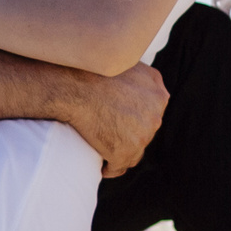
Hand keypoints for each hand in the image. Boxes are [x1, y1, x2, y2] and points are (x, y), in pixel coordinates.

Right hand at [65, 62, 167, 177]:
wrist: (72, 87)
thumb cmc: (91, 72)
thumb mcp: (127, 62)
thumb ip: (140, 77)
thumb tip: (136, 85)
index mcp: (158, 94)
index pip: (151, 113)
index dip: (135, 118)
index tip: (120, 120)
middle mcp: (156, 116)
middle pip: (145, 133)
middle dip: (129, 135)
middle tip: (109, 134)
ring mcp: (142, 136)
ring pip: (134, 152)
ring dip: (121, 152)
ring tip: (104, 151)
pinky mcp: (125, 152)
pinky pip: (118, 166)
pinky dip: (110, 168)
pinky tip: (101, 166)